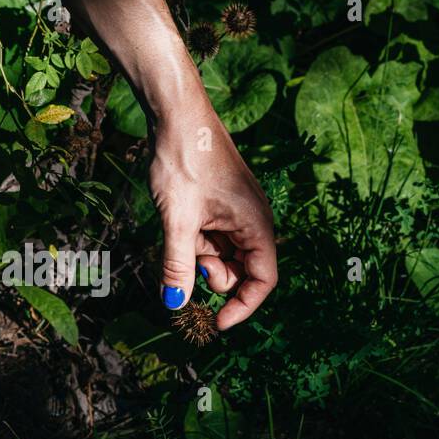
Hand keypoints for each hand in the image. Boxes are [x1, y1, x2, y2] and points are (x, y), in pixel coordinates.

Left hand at [148, 86, 276, 330]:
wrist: (175, 115)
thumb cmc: (184, 161)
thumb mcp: (177, 220)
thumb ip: (177, 266)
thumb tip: (175, 306)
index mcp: (257, 225)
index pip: (263, 281)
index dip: (242, 307)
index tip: (216, 323)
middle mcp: (253, 221)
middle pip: (241, 271)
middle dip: (213, 276)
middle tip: (186, 259)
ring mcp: (235, 213)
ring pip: (221, 255)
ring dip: (198, 256)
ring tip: (179, 229)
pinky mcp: (219, 206)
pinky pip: (210, 238)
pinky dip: (192, 240)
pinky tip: (177, 222)